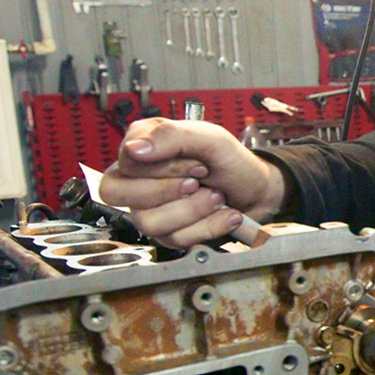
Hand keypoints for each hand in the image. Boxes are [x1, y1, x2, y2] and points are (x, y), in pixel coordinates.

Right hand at [99, 119, 284, 247]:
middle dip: (171, 190)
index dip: (162, 168)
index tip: (196, 164)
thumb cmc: (230, 161)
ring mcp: (149, 208)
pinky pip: (174, 239)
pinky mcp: (166, 233)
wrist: (256, 191)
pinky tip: (221, 213)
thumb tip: (133, 148)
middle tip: (199, 182)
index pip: (126, 164)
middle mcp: (139, 179)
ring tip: (215, 197)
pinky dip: (207, 226)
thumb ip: (170, 135)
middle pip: (118, 194)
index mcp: (143, 148)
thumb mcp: (209, 138)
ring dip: (193, 210)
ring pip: (148, 222)